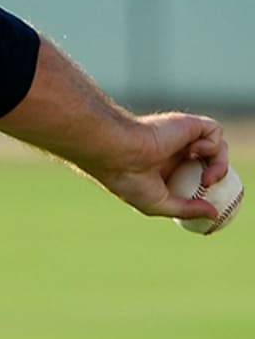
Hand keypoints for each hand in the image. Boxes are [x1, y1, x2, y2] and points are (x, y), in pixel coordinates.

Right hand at [95, 112, 229, 220]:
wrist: (119, 153)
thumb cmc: (128, 179)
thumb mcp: (157, 204)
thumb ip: (186, 210)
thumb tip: (214, 215)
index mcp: (168, 166)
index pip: (198, 173)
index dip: (210, 185)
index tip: (210, 200)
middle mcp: (177, 149)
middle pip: (211, 159)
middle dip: (219, 175)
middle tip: (210, 187)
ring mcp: (183, 136)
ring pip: (218, 146)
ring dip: (220, 164)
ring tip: (208, 179)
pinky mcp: (188, 124)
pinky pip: (215, 132)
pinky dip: (212, 145)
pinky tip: (196, 152)